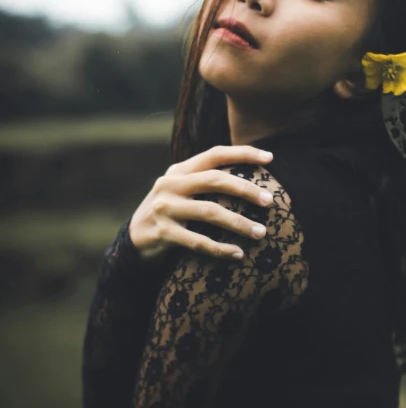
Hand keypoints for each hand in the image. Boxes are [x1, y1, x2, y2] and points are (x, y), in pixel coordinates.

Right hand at [128, 145, 273, 260]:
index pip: (214, 154)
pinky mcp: (163, 233)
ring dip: (239, 223)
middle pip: (214, 180)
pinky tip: (238, 254)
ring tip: (262, 233)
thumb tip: (251, 177)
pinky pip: (198, 242)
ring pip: (210, 212)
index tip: (270, 157)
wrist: (134, 239)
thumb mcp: (181, 190)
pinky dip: (220, 249)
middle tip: (270, 201)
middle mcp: (171, 185)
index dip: (243, 153)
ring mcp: (165, 208)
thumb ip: (204, 180)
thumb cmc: (170, 212)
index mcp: (180, 171)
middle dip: (246, 189)